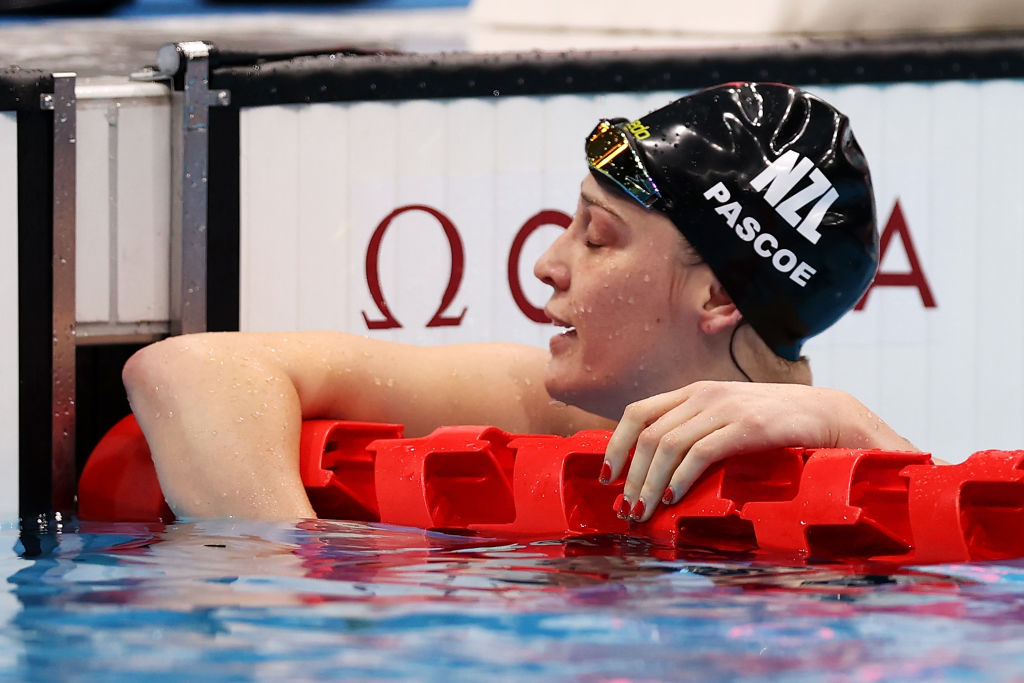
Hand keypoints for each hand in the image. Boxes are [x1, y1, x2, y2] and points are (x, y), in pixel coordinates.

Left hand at [601, 381, 916, 521]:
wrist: (828, 414)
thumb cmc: (774, 424)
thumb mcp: (726, 418)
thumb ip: (694, 430)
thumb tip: (656, 468)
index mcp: (693, 392)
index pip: (637, 412)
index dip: (616, 445)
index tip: (606, 477)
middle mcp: (703, 395)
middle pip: (648, 434)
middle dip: (631, 475)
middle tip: (626, 508)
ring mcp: (725, 408)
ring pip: (668, 445)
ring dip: (650, 483)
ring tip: (644, 511)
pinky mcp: (747, 426)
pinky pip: (700, 452)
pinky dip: (681, 477)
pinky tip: (673, 498)